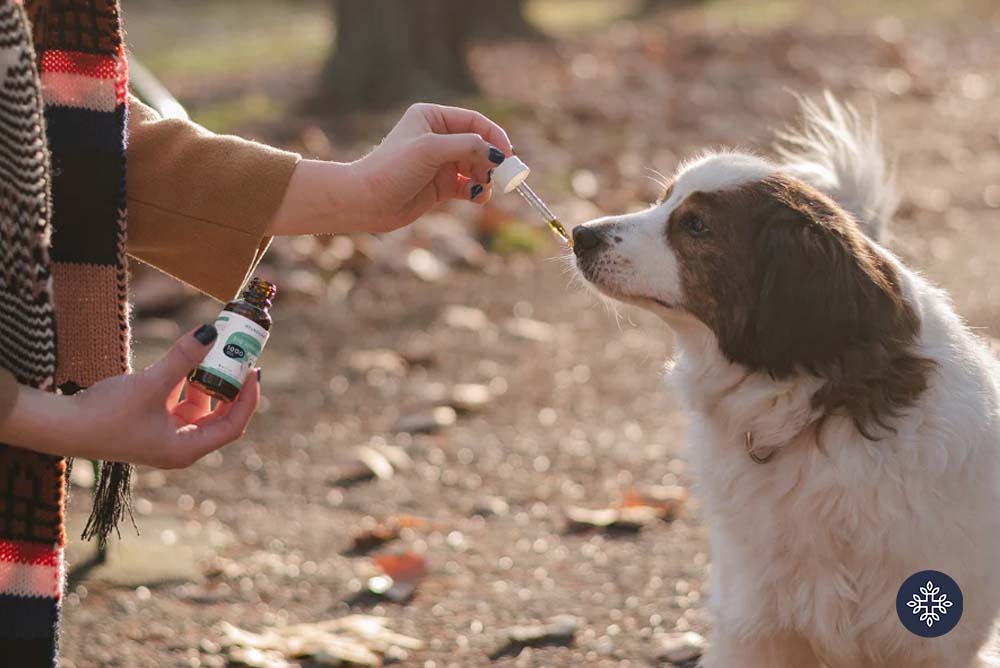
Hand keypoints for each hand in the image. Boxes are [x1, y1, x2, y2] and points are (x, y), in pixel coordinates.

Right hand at [0, 325, 260, 468]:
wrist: (61, 427)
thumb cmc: (105, 414)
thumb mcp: (151, 383)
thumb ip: (183, 358)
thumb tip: (211, 333)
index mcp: (186, 449)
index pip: (234, 426)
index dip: (248, 398)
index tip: (253, 370)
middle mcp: (180, 448)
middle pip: (220, 417)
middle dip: (230, 386)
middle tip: (239, 357)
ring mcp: (165, 438)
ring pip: (199, 408)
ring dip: (207, 382)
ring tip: (214, 353)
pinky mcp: (151, 426)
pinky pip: (179, 404)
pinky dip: (186, 385)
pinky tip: (186, 362)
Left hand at [270, 103, 512, 235]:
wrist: (366, 201)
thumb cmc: (392, 168)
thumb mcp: (430, 150)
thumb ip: (467, 147)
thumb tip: (498, 154)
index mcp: (433, 118)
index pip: (475, 122)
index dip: (495, 137)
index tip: (508, 155)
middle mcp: (438, 137)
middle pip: (480, 145)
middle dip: (493, 160)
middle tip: (504, 177)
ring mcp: (441, 163)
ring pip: (477, 167)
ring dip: (487, 177)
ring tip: (484, 188)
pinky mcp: (442, 186)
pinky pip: (470, 186)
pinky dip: (478, 191)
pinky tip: (478, 197)